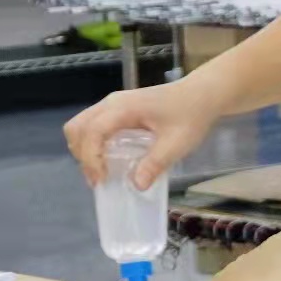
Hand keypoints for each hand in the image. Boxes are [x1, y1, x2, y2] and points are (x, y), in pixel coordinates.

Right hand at [63, 76, 222, 189]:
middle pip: (77, 127)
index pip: (92, 132)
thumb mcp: (177, 143)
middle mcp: (112, 103)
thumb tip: (136, 186)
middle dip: (82, 155)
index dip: (91, 158)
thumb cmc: (191, 115)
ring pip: (82, 125)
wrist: (203, 94)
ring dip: (84, 150)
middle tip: (99, 178)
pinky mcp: (118, 108)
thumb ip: (155, 164)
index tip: (103, 179)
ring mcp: (113, 104)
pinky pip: (94, 125)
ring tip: (102, 172)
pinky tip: (109, 160)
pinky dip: (92, 144)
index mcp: (123, 108)